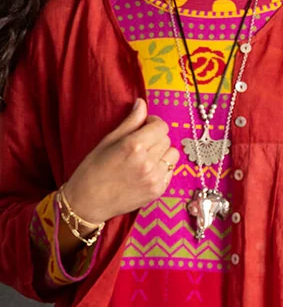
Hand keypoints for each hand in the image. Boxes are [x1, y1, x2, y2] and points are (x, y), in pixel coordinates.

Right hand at [63, 99, 179, 223]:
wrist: (86, 204)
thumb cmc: (92, 170)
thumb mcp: (108, 141)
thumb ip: (130, 121)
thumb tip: (141, 102)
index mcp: (134, 146)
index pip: (161, 126)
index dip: (153, 123)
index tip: (144, 126)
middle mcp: (147, 162)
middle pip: (166, 139)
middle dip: (156, 138)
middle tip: (140, 144)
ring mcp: (154, 178)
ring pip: (172, 155)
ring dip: (162, 153)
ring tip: (145, 158)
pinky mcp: (158, 191)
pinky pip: (170, 171)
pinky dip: (162, 168)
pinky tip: (146, 172)